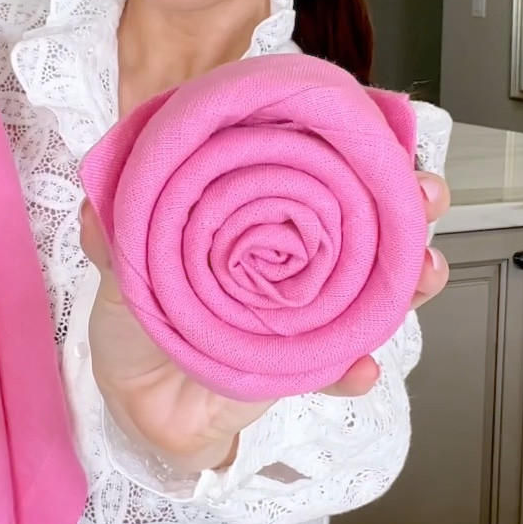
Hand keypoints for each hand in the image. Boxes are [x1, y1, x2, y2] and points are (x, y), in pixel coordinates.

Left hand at [79, 169, 451, 466]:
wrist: (139, 402)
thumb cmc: (139, 318)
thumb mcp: (120, 263)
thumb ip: (113, 235)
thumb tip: (97, 209)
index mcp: (257, 211)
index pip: (313, 162)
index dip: (353, 139)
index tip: (380, 121)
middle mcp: (295, 252)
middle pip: (368, 217)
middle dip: (407, 200)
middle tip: (424, 193)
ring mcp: (308, 304)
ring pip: (376, 284)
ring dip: (410, 277)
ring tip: (425, 270)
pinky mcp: (309, 360)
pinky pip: (342, 363)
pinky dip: (355, 367)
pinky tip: (361, 367)